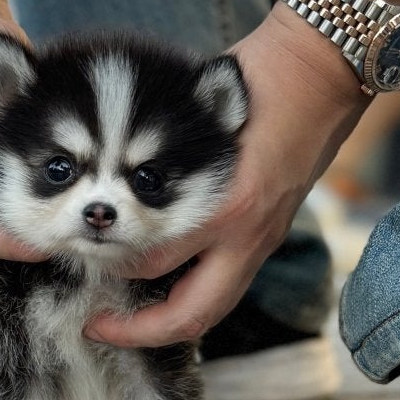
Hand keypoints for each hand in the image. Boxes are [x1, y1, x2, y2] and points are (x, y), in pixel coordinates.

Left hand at [84, 6, 363, 347]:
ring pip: (214, 307)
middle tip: (99, 327)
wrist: (322, 68)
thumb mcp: (196, 117)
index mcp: (225, 207)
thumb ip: (159, 166)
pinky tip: (167, 282)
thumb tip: (112, 200)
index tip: (78, 266)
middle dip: (141, 331)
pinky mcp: (272, 232)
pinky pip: (229, 283)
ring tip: (131, 317)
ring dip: (171, 321)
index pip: (154, 261)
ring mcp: (265, 238)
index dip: (110, 268)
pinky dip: (195, 292)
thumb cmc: (254, 79)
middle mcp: (247, 233)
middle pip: (191, 313)